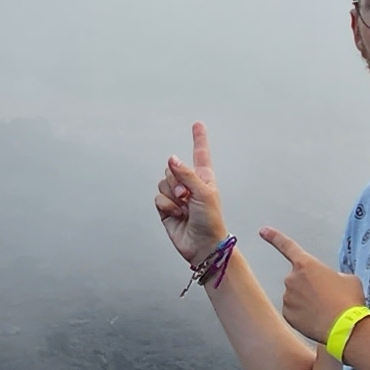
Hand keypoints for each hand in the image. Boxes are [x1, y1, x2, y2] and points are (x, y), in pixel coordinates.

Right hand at [154, 122, 229, 263]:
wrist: (202, 245)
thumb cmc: (211, 220)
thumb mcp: (204, 192)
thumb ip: (186, 174)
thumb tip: (172, 159)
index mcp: (203, 177)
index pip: (200, 153)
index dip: (198, 138)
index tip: (197, 124)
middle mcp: (189, 184)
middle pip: (172, 168)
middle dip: (176, 181)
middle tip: (187, 195)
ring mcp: (177, 197)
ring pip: (163, 183)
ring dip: (172, 196)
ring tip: (184, 207)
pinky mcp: (166, 209)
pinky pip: (158, 197)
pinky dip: (166, 206)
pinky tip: (177, 215)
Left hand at [262, 230, 363, 351]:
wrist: (346, 327)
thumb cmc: (348, 300)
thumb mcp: (348, 279)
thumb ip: (332, 275)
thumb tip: (330, 282)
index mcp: (306, 264)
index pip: (287, 246)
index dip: (274, 237)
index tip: (263, 231)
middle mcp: (292, 279)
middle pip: (298, 280)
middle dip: (310, 287)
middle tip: (327, 297)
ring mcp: (287, 297)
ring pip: (296, 297)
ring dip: (307, 301)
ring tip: (326, 309)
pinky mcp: (287, 314)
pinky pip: (294, 312)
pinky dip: (304, 315)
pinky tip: (318, 319)